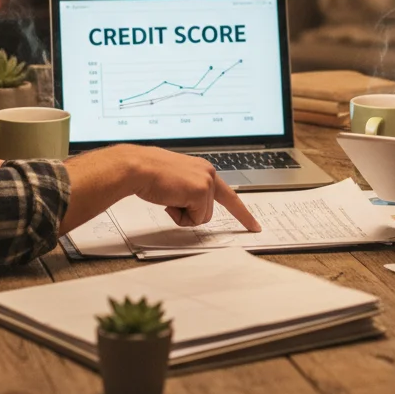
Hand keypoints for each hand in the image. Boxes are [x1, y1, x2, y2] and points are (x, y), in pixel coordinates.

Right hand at [128, 146, 261, 231]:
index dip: (242, 213)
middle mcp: (209, 173)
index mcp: (204, 170)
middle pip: (209, 211)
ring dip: (183, 214)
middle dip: (189, 213)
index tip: (255, 226)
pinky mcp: (201, 191)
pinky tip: (169, 199)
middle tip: (171, 200)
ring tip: (168, 197)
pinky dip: (180, 216)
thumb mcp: (177, 182)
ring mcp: (207, 182)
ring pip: (202, 217)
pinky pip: (195, 219)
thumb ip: (190, 192)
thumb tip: (191, 209)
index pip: (228, 195)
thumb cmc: (150, 174)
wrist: (139, 167)